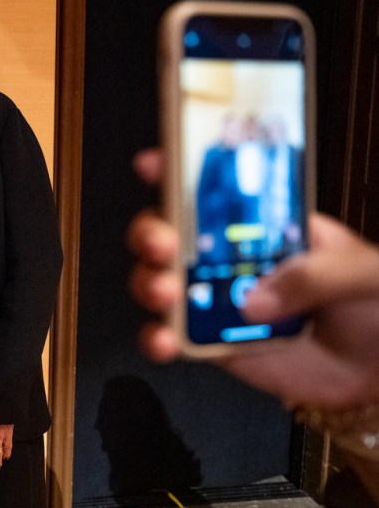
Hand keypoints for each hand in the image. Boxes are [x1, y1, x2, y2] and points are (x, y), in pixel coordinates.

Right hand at [128, 148, 378, 410]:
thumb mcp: (368, 272)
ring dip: (150, 281)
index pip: (221, 189)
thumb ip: (320, 275)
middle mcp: (235, 258)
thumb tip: (258, 296)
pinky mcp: (216, 343)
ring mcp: (221, 300)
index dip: (181, 171)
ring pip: (162, 280)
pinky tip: (164, 339)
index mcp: (270, 225)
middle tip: (163, 243)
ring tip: (166, 292)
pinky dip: (158, 337)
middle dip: (154, 231)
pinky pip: (174, 337)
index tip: (154, 164)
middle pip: (173, 232)